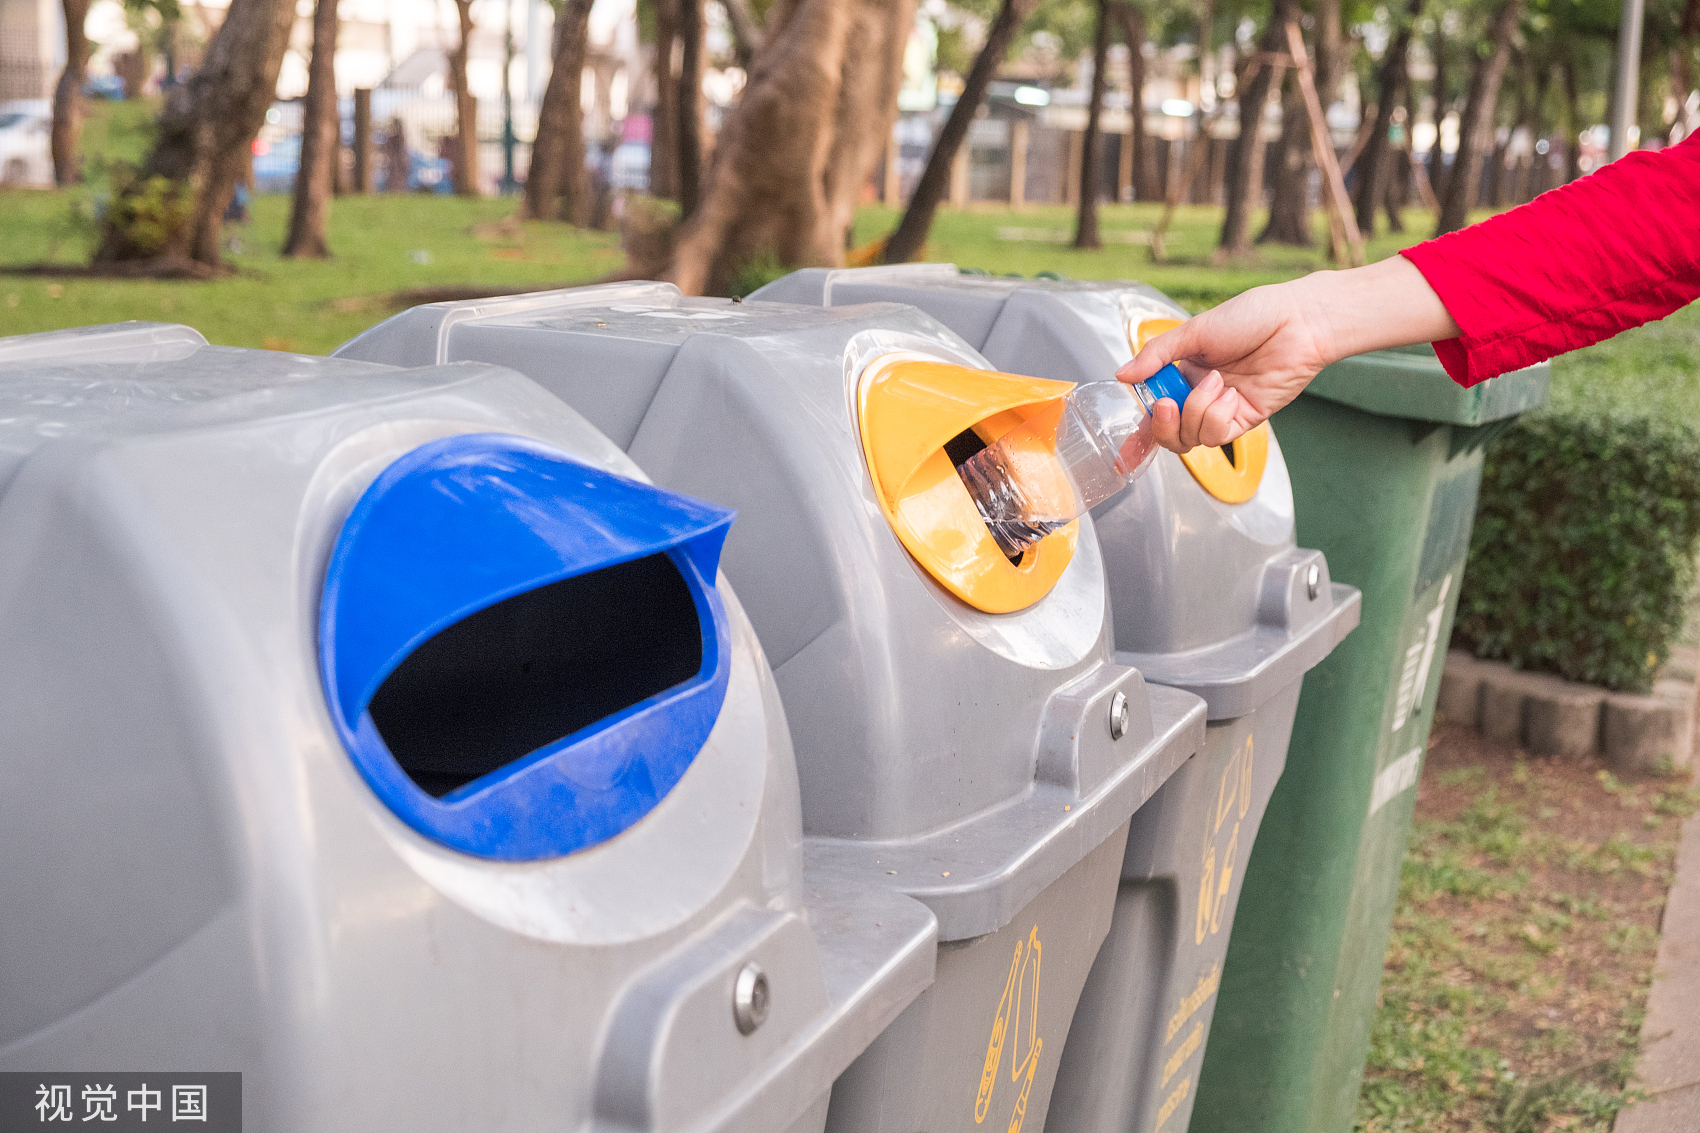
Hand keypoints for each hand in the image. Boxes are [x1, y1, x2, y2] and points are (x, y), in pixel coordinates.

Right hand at [1120, 256, 1460, 452]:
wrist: (1296, 322)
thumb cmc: (1252, 316)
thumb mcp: (1194, 331)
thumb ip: (1156, 356)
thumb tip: (1122, 375)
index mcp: (1183, 373)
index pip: (1154, 411)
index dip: (1139, 436)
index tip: (1121, 458)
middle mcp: (1200, 395)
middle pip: (1168, 434)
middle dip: (1162, 424)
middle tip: (1167, 404)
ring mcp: (1222, 410)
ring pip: (1190, 437)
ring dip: (1196, 410)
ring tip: (1216, 381)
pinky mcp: (1244, 420)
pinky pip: (1215, 434)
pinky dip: (1214, 415)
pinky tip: (1227, 393)